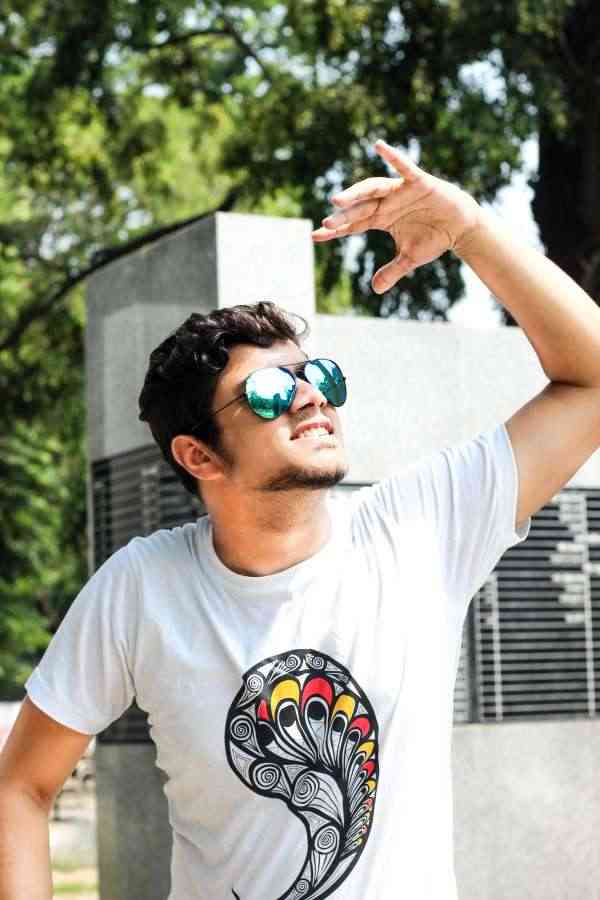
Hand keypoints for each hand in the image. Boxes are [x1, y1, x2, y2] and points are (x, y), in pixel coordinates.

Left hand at [312, 139, 483, 293]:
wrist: (460, 225)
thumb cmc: (433, 238)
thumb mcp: (410, 259)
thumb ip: (392, 271)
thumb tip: (375, 290)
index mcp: (380, 219)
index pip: (353, 225)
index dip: (335, 230)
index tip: (314, 236)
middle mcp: (386, 202)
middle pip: (359, 208)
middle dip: (343, 215)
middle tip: (325, 223)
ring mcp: (400, 191)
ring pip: (373, 189)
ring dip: (355, 193)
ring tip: (338, 200)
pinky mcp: (419, 182)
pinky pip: (404, 168)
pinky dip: (393, 157)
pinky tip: (379, 146)